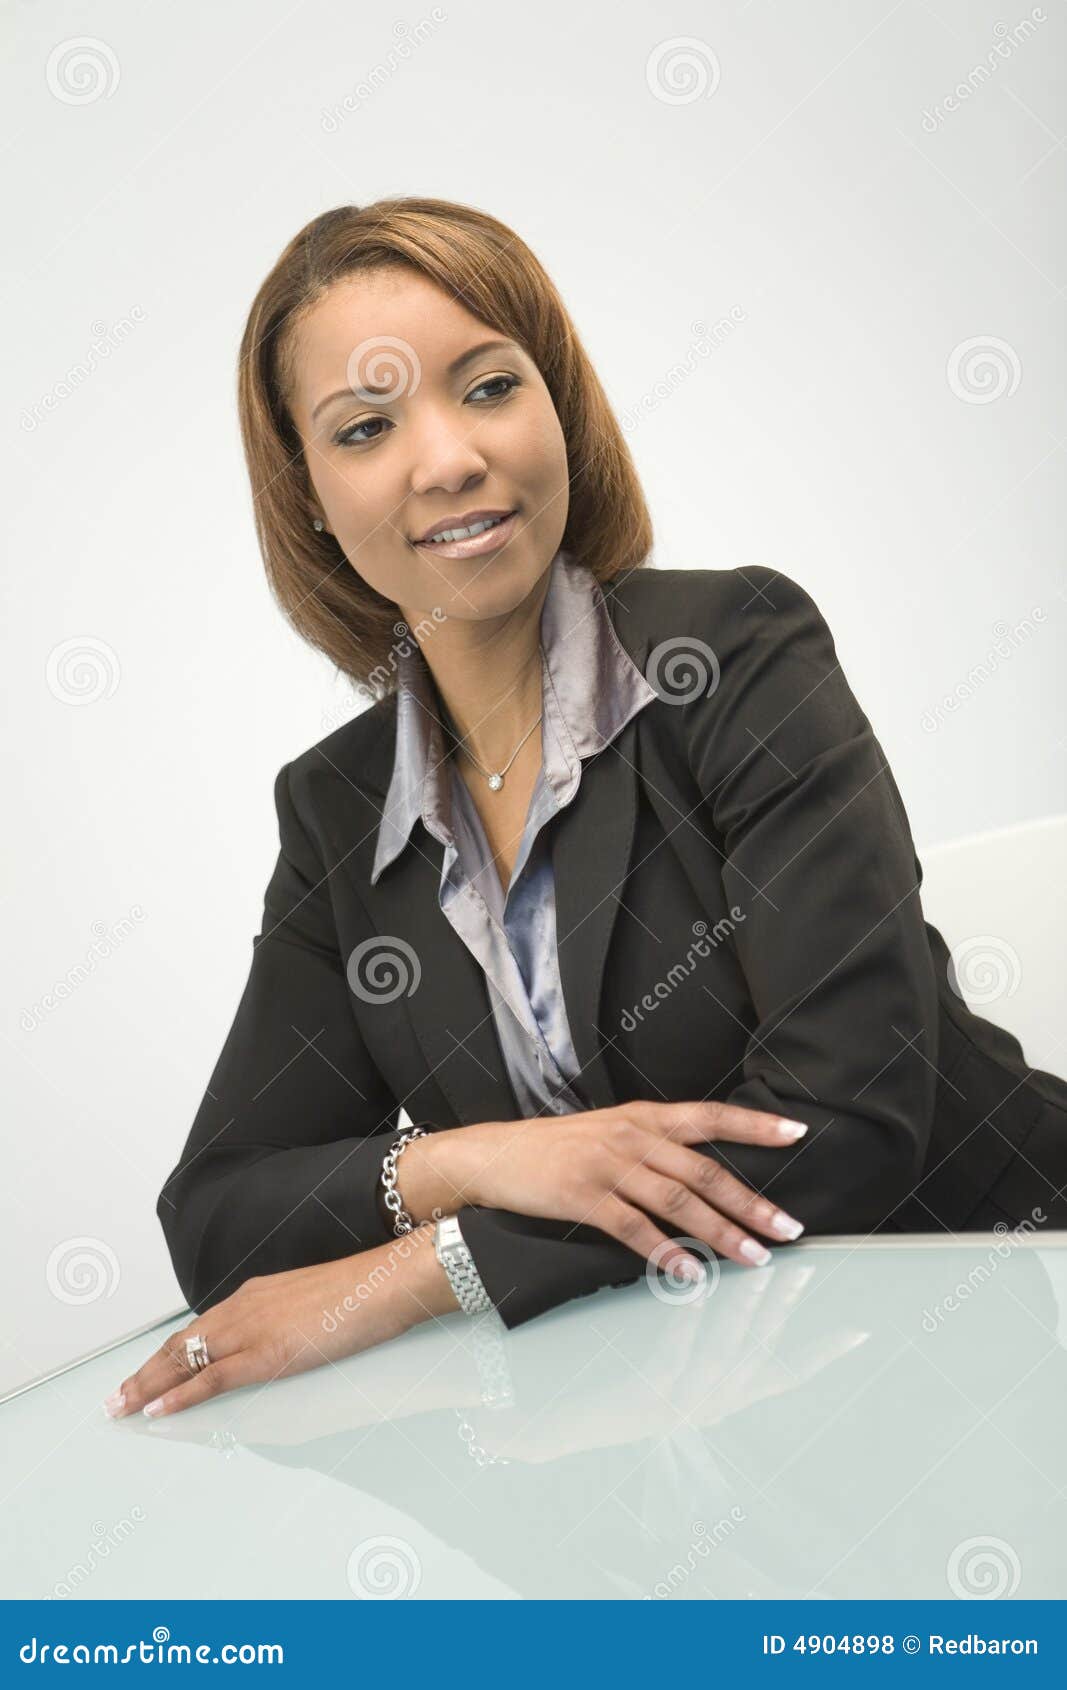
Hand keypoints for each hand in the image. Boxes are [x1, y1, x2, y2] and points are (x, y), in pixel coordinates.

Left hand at [102, 1224, 455, 1420]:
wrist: (384, 1281)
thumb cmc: (361, 1292)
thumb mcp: (313, 1304)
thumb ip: (287, 1321)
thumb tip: (282, 1342)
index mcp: (254, 1295)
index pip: (198, 1328)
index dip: (167, 1352)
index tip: (146, 1370)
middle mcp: (243, 1308)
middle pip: (180, 1344)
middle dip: (145, 1372)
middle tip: (117, 1398)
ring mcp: (251, 1330)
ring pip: (183, 1360)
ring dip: (148, 1385)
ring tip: (122, 1407)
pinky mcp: (265, 1354)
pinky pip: (210, 1379)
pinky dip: (179, 1396)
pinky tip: (156, 1411)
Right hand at [448, 1098, 808, 1276]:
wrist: (496, 1154)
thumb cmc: (558, 1147)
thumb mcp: (611, 1130)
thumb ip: (656, 1145)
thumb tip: (705, 1175)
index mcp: (644, 1116)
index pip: (710, 1116)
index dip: (755, 1124)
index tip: (797, 1131)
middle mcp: (632, 1136)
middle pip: (705, 1171)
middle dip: (753, 1202)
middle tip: (789, 1228)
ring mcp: (607, 1165)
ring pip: (679, 1201)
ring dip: (722, 1232)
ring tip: (754, 1257)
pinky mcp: (583, 1196)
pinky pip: (634, 1228)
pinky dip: (667, 1252)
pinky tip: (691, 1271)